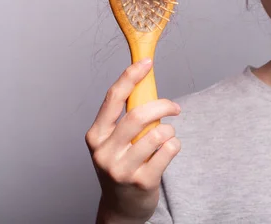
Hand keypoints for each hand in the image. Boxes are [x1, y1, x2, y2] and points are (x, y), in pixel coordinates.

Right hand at [85, 59, 181, 222]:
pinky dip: (175, 145)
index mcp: (95, 136)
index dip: (130, 76)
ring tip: (167, 137)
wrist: (121, 207)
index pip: (113, 98)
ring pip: (158, 133)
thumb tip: (144, 81)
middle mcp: (104, 152)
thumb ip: (124, 118)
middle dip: (163, 105)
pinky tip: (169, 150)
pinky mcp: (142, 181)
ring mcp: (122, 169)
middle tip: (175, 107)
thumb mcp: (114, 142)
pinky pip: (169, 150)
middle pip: (139, 115)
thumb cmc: (122, 165)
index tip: (146, 62)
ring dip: (169, 131)